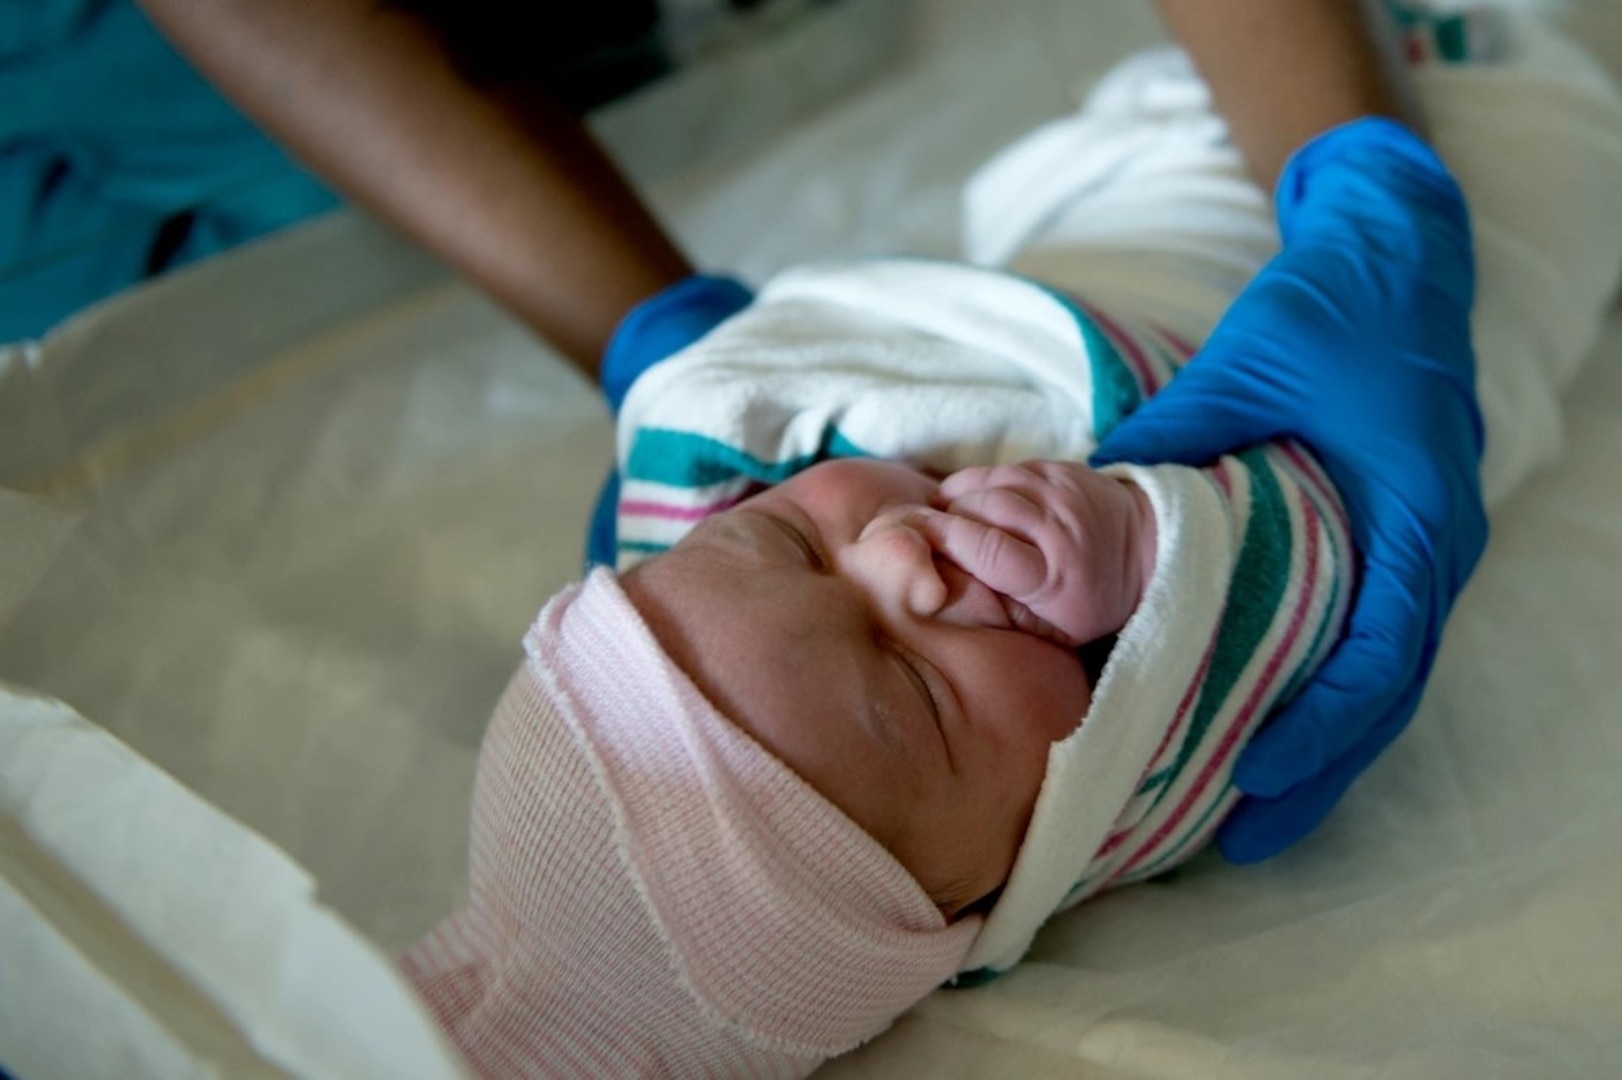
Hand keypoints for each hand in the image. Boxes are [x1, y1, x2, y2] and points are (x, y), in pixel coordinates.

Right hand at [914, 460, 1156, 647]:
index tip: (920, 540)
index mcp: (1054, 574)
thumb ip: (1006, 615)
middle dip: (948, 517)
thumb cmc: (1091, 601)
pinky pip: (1006, 468)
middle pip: (983, 507)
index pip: (987, 547)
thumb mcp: (1053, 631)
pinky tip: (970, 500)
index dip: (947, 539)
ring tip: (944, 514)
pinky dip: (979, 482)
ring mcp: (1062, 490)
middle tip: (927, 531)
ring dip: (959, 496)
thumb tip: (952, 592)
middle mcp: (1059, 526)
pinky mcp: (1060, 467)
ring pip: (991, 481)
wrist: (1145, 551)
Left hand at [1091, 118, 1487, 862]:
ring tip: (1250, 809)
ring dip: (1323, 743)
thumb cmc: (1334, 303)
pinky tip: (1267, 719)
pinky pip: (1368, 638)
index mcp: (1412, 511)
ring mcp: (1420, 549)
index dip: (1323, 723)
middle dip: (1320, 768)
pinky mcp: (1396, 541)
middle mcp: (1429, 546)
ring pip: (1379, 676)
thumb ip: (1175, 440)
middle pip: (1385, 691)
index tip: (1259, 772)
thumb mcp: (1248, 365)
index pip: (1382, 650)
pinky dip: (1324, 690)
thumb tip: (1084, 502)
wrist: (1398, 252)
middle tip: (1244, 837)